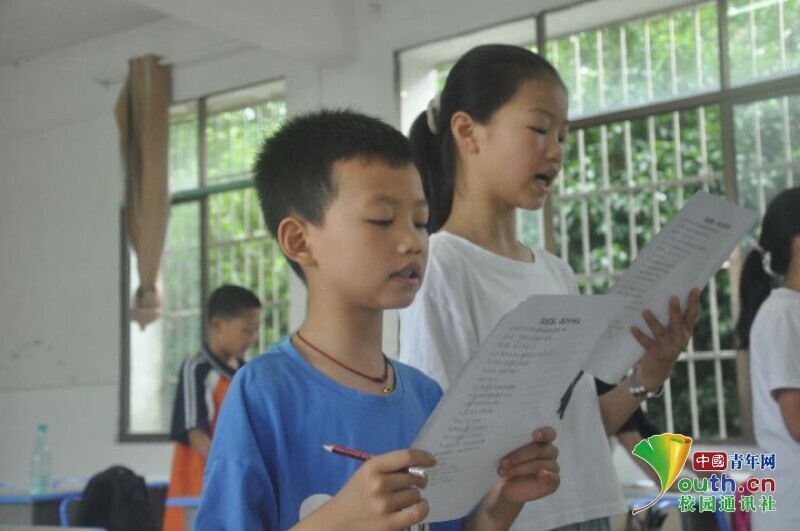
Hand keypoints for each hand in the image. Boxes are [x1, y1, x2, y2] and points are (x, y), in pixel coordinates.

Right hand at [316, 449, 433, 530]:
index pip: (406, 456)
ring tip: (406, 498)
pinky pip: (418, 512)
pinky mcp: (389, 524)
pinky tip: (421, 505)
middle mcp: (378, 484)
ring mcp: (384, 505)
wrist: (338, 520)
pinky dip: (424, 507)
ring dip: (415, 495)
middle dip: (418, 480)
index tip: (432, 461)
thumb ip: (389, 467)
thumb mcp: (367, 473)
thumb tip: (420, 465)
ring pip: (416, 494)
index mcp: (372, 467)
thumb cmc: (356, 493)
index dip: (424, 457)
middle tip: (416, 483)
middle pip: (413, 477)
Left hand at [496, 427, 559, 503]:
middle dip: (519, 455)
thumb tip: (503, 436)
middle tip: (503, 462)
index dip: (544, 433)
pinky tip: (541, 474)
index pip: (549, 433)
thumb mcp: (505, 451)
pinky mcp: (552, 482)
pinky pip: (554, 479)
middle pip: (539, 450)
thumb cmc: (506, 463)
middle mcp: (549, 451)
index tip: (534, 435)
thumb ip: (509, 442)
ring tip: (503, 472)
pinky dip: (548, 476)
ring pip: (540, 465)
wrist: (505, 486)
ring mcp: (552, 467)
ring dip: (520, 468)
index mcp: (542, 439)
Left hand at [632, 288, 700, 390]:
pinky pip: (646, 342)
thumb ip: (672, 318)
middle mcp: (680, 339)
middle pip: (677, 322)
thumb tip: (663, 294)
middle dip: (675, 310)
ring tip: (645, 311)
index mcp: (685, 331)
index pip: (692, 315)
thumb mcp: (673, 332)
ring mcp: (668, 347)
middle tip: (673, 297)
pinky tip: (632, 327)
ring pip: (660, 332)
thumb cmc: (665, 343)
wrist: (658, 370)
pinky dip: (639, 335)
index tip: (694, 289)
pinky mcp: (655, 353)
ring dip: (652, 321)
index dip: (694, 302)